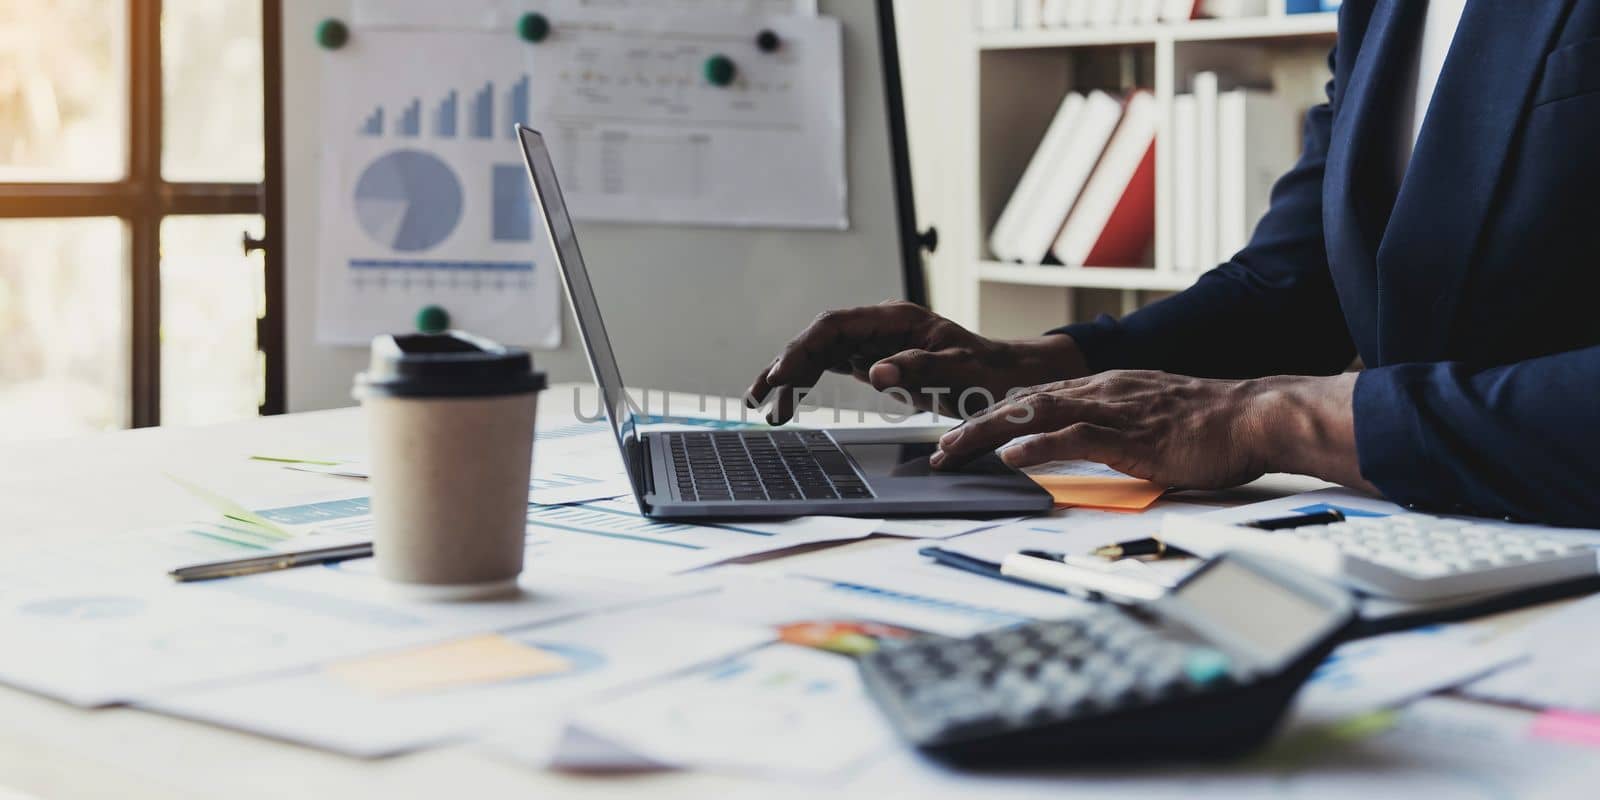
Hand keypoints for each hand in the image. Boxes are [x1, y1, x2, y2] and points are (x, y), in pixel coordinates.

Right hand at [746, 300, 1085, 423]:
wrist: (1008, 378)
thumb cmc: (990, 373)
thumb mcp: (962, 373)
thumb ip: (920, 369)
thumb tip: (876, 371)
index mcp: (896, 319)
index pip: (835, 325)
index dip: (803, 348)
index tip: (783, 375)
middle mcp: (879, 326)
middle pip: (818, 338)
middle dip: (786, 364)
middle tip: (761, 397)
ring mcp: (875, 343)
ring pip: (819, 353)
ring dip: (790, 376)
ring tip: (762, 404)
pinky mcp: (876, 362)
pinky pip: (831, 367)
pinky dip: (808, 383)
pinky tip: (788, 400)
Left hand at [930, 371, 1371, 492]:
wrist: (1257, 417)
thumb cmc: (1213, 426)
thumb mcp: (1150, 423)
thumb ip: (1114, 431)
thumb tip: (1086, 451)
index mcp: (1105, 388)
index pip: (1035, 399)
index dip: (994, 416)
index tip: (961, 435)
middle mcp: (1101, 391)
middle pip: (1022, 402)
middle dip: (974, 424)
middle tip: (939, 449)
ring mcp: (1114, 409)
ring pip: (1036, 415)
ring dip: (988, 434)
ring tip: (954, 452)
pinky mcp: (1132, 434)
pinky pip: (1075, 438)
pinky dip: (1038, 446)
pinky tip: (1011, 457)